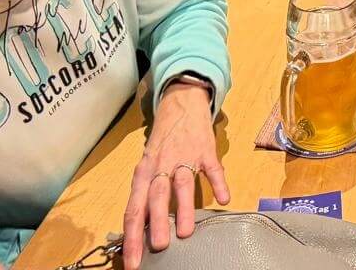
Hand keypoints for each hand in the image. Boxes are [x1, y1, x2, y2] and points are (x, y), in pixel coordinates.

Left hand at [123, 79, 229, 269]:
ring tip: (186, 232)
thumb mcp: (148, 163)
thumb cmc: (162, 138)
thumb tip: (141, 229)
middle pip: (156, 196)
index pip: (134, 208)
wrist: (181, 101)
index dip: (131, 236)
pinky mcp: (205, 149)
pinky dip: (218, 182)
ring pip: (181, 184)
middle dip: (156, 222)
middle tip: (158, 247)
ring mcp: (184, 156)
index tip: (131, 261)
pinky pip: (212, 168)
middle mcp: (161, 165)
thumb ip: (146, 192)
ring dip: (183, 208)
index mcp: (144, 172)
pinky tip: (224, 199)